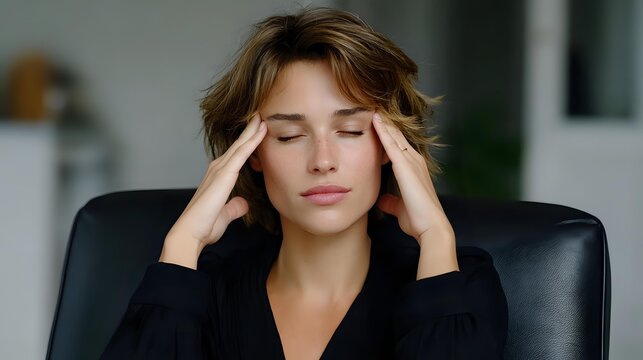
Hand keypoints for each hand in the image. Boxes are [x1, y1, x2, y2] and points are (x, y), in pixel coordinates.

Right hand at [160, 114, 265, 266]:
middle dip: (250, 129)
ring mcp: (220, 169)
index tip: (258, 130)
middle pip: (238, 145)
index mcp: (218, 177)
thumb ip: (234, 207)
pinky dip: (252, 140)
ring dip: (252, 129)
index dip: (247, 142)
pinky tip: (261, 129)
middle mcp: (218, 169)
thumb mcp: (225, 214)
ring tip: (262, 115)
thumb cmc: (203, 226)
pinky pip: (242, 153)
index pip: (237, 155)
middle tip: (260, 114)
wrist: (190, 233)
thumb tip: (243, 204)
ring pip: (240, 144)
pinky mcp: (224, 174)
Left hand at [372, 112, 452, 241]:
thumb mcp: (400, 208)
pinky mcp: (405, 165)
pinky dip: (383, 130)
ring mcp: (411, 161)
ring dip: (384, 122)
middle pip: (397, 137)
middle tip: (374, 108)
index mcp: (414, 169)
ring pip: (394, 136)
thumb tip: (382, 201)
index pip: (399, 147)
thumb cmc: (418, 219)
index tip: (378, 124)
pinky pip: (391, 143)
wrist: (430, 226)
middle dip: (386, 124)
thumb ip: (391, 202)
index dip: (389, 135)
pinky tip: (375, 119)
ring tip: (373, 107)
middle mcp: (414, 161)